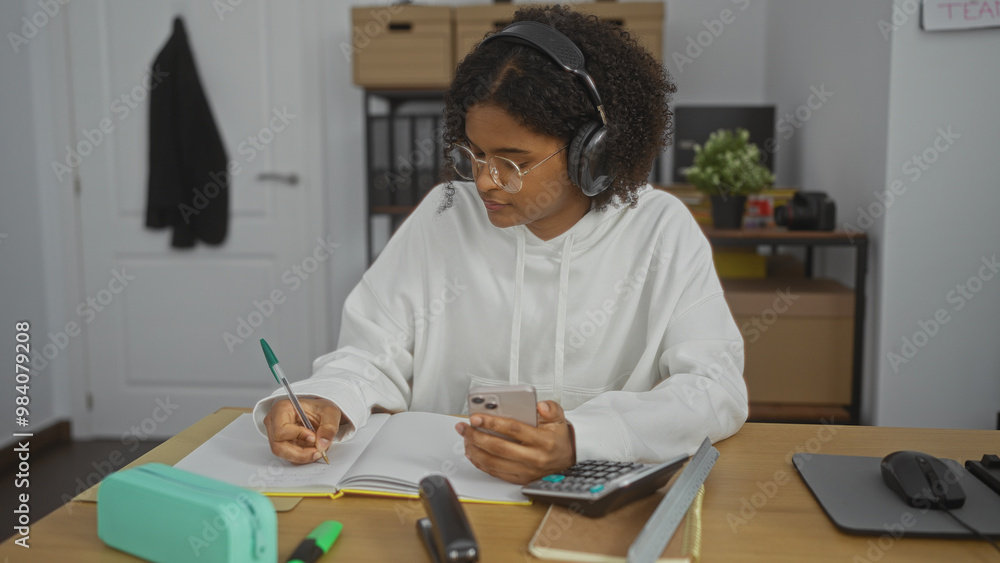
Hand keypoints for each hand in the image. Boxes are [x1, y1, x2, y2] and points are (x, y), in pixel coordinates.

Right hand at [263, 398, 341, 463]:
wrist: (321, 413)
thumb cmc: (320, 408)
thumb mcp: (330, 412)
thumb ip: (329, 427)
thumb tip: (322, 444)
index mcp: (281, 409)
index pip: (281, 429)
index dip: (298, 436)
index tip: (313, 437)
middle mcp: (274, 423)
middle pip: (278, 446)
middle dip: (301, 453)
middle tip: (318, 451)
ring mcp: (276, 435)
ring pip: (284, 454)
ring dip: (303, 456)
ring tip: (318, 450)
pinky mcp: (282, 445)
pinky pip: (289, 456)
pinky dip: (303, 457)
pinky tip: (312, 450)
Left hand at [455, 400, 575, 483]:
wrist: (568, 460)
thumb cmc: (558, 438)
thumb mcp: (559, 419)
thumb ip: (551, 408)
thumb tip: (540, 406)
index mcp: (543, 441)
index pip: (514, 430)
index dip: (493, 423)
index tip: (477, 417)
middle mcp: (534, 458)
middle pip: (499, 447)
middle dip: (477, 436)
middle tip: (465, 427)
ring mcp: (526, 471)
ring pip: (494, 462)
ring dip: (475, 450)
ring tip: (465, 438)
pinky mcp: (519, 479)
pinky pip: (495, 472)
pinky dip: (480, 462)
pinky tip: (473, 452)